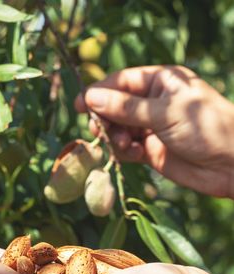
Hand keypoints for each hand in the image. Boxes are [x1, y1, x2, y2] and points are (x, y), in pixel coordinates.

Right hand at [75, 65, 233, 197]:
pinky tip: (135, 154)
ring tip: (123, 145)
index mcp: (159, 82)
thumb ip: (125, 107)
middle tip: (99, 129)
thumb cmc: (203, 129)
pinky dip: (124, 151)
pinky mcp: (148, 149)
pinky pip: (125, 147)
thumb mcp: (163, 113)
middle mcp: (152, 102)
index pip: (121, 82)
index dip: (98, 92)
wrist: (230, 165)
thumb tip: (89, 98)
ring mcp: (149, 126)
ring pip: (117, 128)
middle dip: (105, 118)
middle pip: (114, 106)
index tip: (80, 105)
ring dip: (114, 137)